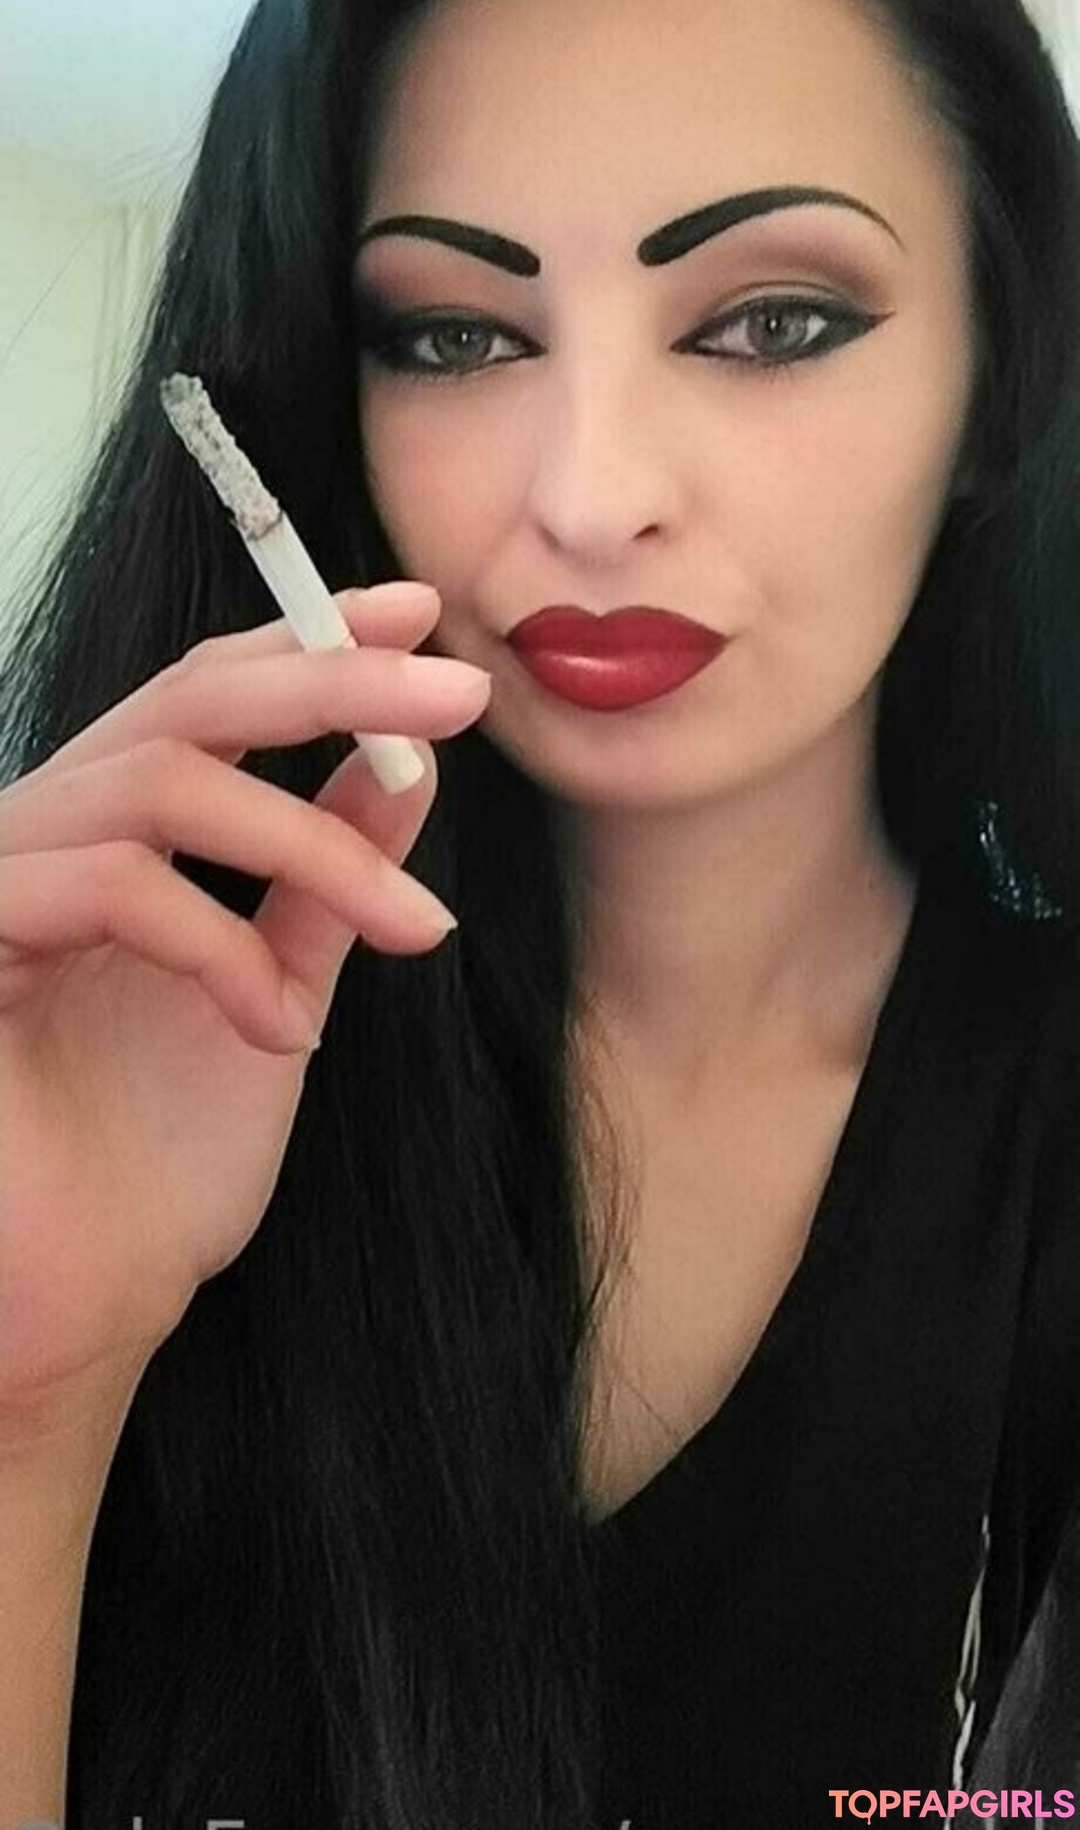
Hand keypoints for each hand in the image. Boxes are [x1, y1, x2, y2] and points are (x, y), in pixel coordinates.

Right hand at [0, 581, 488, 1449]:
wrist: (79, 1312)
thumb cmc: (154, 1169)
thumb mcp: (275, 993)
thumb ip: (323, 885)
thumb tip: (406, 770)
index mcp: (112, 833)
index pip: (209, 694)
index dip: (314, 642)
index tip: (422, 615)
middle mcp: (45, 832)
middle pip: (186, 700)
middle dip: (333, 681)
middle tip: (460, 696)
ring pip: (161, 783)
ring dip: (313, 845)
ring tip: (415, 933)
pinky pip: (109, 885)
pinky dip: (220, 943)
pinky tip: (280, 1028)